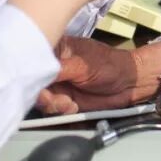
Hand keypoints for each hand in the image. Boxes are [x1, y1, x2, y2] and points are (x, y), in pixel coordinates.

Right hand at [36, 37, 160, 113]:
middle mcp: (53, 66)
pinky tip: (72, 107)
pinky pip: (52, 109)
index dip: (31, 70)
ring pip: (41, 97)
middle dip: (42, 93)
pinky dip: (60, 111)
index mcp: (56, 49)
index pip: (34, 58)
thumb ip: (60, 68)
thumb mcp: (83, 65)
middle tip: (53, 98)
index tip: (37, 82)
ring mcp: (57, 84)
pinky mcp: (63, 100)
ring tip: (69, 103)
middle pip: (34, 81)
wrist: (128, 84)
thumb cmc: (110, 66)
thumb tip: (38, 70)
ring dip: (53, 104)